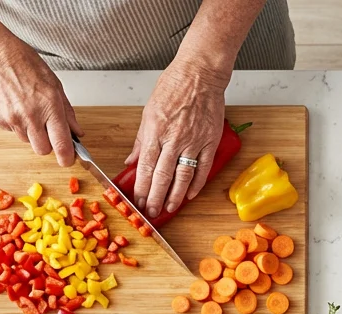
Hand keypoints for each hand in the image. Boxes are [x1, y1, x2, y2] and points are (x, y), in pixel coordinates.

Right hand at [0, 34, 82, 166]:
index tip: (68, 159)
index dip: (66, 157)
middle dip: (48, 144)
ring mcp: (12, 119)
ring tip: (27, 108)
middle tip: (47, 129)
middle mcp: (31, 116)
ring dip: (31, 132)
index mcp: (49, 106)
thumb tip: (76, 132)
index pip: (61, 144)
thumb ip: (67, 112)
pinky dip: (16, 123)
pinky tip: (14, 105)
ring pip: (27, 141)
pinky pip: (12, 131)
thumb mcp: (54, 83)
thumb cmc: (23, 62)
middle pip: (43, 150)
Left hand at [126, 59, 229, 217]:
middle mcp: (174, 138)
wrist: (200, 74)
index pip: (146, 167)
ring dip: (175, 196)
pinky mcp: (210, 141)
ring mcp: (193, 141)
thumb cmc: (174, 86)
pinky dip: (196, 183)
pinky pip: (203, 167)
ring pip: (183, 176)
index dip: (142, 188)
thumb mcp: (149, 110)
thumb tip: (131, 160)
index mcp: (155, 130)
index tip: (138, 200)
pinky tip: (189, 194)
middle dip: (156, 197)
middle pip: (163, 176)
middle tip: (151, 211)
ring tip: (169, 208)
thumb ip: (141, 139)